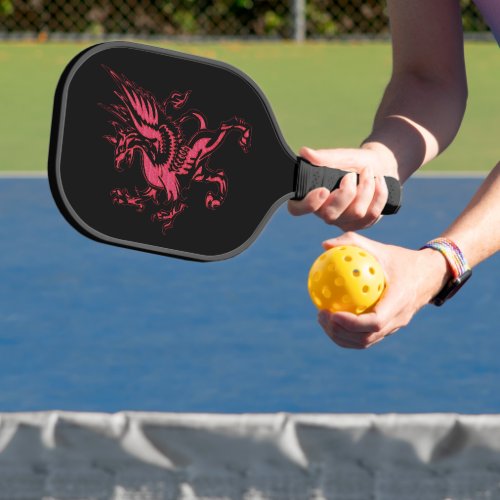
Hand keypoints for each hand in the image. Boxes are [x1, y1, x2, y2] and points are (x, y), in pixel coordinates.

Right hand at [288, 145, 397, 230]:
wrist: (379, 166)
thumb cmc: (354, 162)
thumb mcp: (341, 156)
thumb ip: (324, 157)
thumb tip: (304, 152)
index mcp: (312, 196)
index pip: (297, 209)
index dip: (308, 204)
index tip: (323, 190)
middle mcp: (324, 212)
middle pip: (330, 215)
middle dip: (346, 193)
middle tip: (351, 175)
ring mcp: (343, 221)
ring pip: (355, 213)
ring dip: (366, 188)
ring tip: (368, 172)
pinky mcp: (361, 224)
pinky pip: (372, 214)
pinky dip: (379, 194)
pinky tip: (379, 181)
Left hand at [316, 232, 450, 348]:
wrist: (429, 275)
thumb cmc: (401, 259)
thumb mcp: (380, 248)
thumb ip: (353, 243)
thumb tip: (325, 245)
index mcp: (399, 301)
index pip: (375, 322)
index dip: (352, 323)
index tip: (332, 313)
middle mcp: (398, 319)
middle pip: (366, 338)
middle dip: (340, 332)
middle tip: (321, 315)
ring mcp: (394, 327)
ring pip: (365, 342)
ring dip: (341, 336)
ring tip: (322, 319)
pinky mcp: (389, 329)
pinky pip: (366, 337)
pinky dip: (347, 334)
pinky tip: (332, 318)